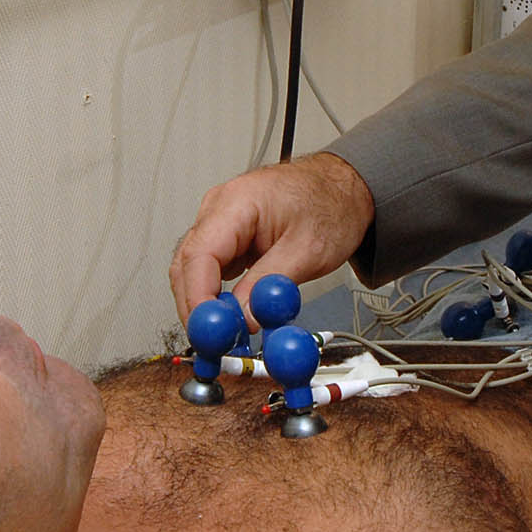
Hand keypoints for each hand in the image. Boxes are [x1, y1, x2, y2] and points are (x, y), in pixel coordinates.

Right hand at [171, 153, 374, 317]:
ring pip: (194, 270)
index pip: (198, 255)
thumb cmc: (330, 204)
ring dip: (206, 305)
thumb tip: (242, 319)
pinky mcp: (229, 236)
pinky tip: (231, 314)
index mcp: (236, 202)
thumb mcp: (308, 250)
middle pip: (187, 265)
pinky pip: (211, 269)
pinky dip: (217, 295)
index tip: (210, 331)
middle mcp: (219, 208)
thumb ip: (270, 285)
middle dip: (197, 309)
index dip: (198, 299)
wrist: (344, 188)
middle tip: (217, 343)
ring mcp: (220, 221)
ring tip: (228, 334)